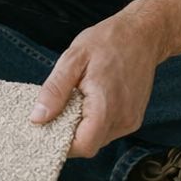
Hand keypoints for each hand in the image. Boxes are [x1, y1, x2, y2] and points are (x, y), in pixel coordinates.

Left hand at [29, 11, 165, 157]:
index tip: (44, 129)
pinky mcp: (133, 118)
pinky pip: (107, 130)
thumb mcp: (72, 59)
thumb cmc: (107, 41)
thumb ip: (54, 91)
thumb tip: (37, 118)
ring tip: (73, 101)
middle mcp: (123, 119)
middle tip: (53, 111)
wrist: (143, 34)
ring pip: (98, 139)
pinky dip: (93, 122)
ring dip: (81, 127)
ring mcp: (131, 121)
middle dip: (68, 134)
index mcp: (106, 106)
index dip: (61, 144)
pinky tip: (87, 101)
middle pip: (89, 145)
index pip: (83, 146)